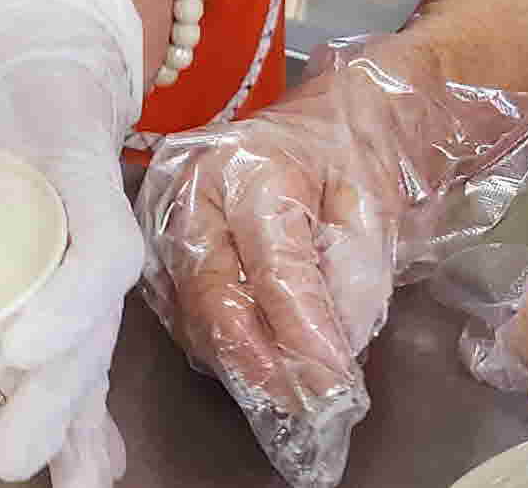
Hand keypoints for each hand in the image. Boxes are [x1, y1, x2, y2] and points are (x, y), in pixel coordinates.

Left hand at [0, 0, 147, 486]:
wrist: (65, 50)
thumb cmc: (9, 64)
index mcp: (80, 168)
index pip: (95, 249)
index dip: (66, 306)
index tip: (17, 349)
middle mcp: (98, 224)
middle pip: (95, 325)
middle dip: (57, 397)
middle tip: (14, 457)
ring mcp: (90, 260)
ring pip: (92, 350)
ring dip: (76, 423)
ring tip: (71, 487)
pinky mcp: (73, 283)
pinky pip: (78, 351)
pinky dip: (79, 412)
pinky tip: (83, 467)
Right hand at [140, 41, 527, 487]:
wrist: (325, 119)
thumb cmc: (351, 159)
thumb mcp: (372, 212)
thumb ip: (352, 284)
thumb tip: (327, 357)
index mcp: (253, 166)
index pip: (276, 274)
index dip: (304, 339)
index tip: (334, 388)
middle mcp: (193, 186)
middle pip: (216, 299)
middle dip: (262, 365)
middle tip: (305, 406)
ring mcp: (164, 211)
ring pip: (192, 311)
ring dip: (238, 359)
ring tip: (286, 389)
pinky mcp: (155, 235)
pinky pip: (179, 305)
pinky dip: (217, 338)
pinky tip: (253, 353)